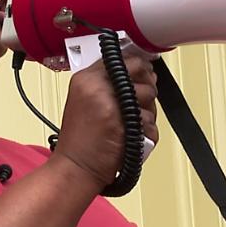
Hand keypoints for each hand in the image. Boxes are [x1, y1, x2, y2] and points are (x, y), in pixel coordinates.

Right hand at [50, 53, 158, 188]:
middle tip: (141, 100)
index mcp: (86, 78)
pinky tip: (132, 137)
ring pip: (150, 95)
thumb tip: (141, 71)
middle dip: (147, 85)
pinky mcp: (123, 124)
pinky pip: (150, 121)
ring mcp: (111, 104)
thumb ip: (107, 83)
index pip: (122, 58)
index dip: (137, 67)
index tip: (142, 74)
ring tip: (132, 124)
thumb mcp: (84, 100)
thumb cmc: (80, 140)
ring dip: (148, 111)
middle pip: (140, 71)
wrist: (75, 167)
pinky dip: (147, 132)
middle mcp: (97, 87)